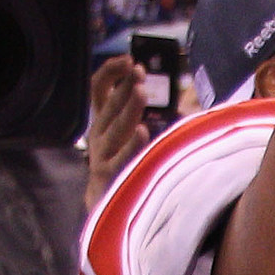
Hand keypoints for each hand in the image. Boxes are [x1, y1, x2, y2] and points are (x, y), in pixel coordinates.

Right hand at [84, 57, 148, 211]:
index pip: (99, 89)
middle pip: (109, 105)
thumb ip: (146, 114)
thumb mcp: (132, 137)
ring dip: (128, 107)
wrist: (109, 213)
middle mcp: (98, 136)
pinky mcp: (111, 177)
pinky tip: (142, 132)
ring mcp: (102, 156)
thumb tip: (176, 93)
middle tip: (140, 72)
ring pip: (115, 127)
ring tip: (141, 91)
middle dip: (124, 86)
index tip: (129, 60)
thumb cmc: (128, 168)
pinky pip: (122, 158)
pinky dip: (132, 145)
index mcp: (102, 123)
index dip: (110, 72)